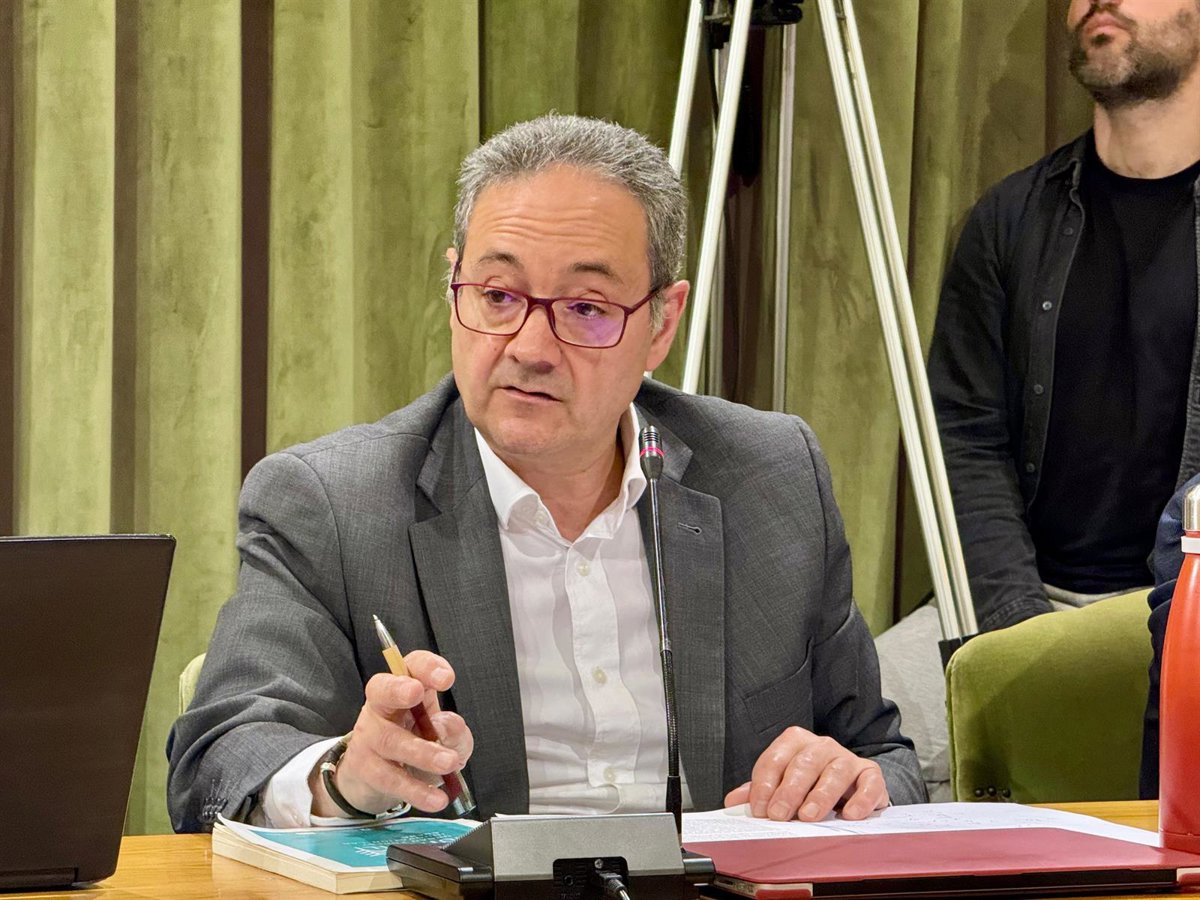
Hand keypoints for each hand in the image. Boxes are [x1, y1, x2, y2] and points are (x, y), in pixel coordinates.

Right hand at [310, 651, 473, 816]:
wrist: (379, 777)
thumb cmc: (417, 743)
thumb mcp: (446, 735)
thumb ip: (454, 730)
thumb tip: (446, 726)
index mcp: (406, 688)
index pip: (412, 666)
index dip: (427, 667)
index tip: (446, 679)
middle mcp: (382, 706)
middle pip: (381, 689)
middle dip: (398, 689)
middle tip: (417, 693)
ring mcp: (370, 736)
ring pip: (390, 740)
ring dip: (421, 752)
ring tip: (449, 762)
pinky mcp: (365, 768)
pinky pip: (389, 778)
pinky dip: (415, 790)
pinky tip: (436, 798)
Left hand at [723, 726, 887, 821]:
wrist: (850, 784)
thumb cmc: (810, 784)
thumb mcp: (782, 785)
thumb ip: (758, 792)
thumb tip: (732, 801)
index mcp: (795, 743)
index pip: (775, 759)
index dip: (764, 785)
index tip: (758, 809)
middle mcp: (822, 746)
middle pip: (803, 763)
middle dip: (788, 791)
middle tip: (778, 816)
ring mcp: (847, 759)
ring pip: (835, 771)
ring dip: (820, 795)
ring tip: (808, 816)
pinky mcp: (871, 775)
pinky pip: (869, 783)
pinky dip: (861, 799)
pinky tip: (850, 814)